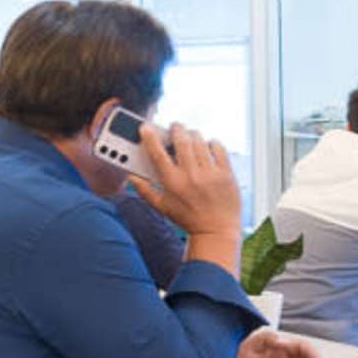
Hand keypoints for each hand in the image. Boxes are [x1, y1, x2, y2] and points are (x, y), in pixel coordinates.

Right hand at [135, 122, 240, 244]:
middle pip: (181, 140)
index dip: (150, 137)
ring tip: (190, 136)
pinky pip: (218, 148)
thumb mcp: (162, 207)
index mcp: (172, 183)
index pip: (157, 153)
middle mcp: (191, 175)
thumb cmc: (188, 219)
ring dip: (193, 134)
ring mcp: (210, 173)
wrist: (216, 231)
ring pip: (199, 141)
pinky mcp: (226, 173)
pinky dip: (212, 142)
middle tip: (174, 127)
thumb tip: (132, 177)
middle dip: (176, 129)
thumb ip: (145, 191)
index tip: (146, 128)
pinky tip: (208, 145)